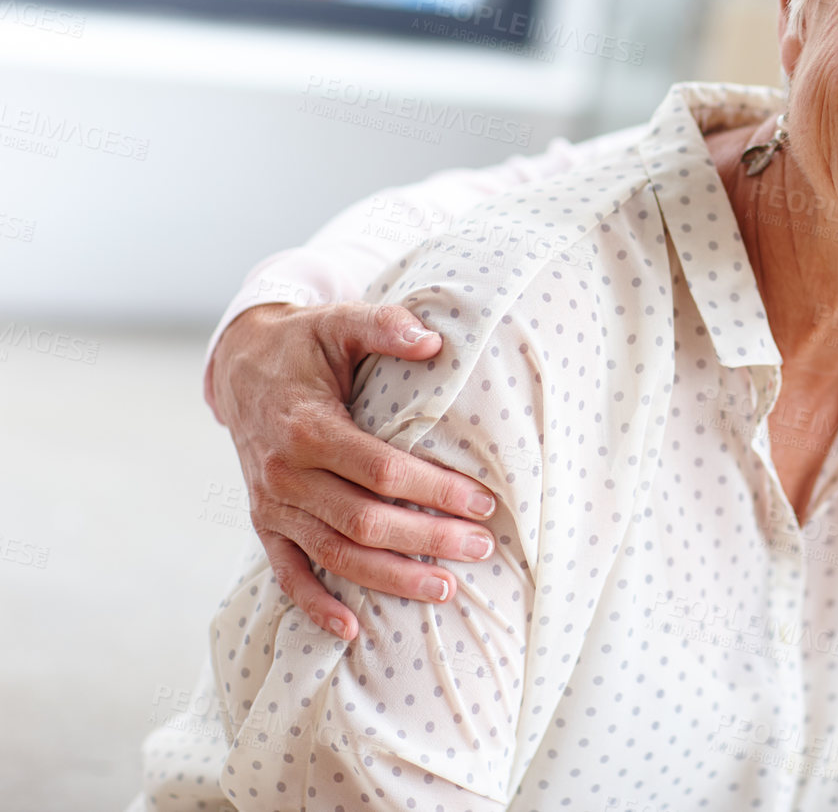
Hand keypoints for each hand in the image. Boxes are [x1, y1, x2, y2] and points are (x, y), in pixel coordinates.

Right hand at [207, 302, 498, 639]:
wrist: (241, 365)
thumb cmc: (305, 344)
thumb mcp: (340, 321)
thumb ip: (385, 326)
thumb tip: (433, 339)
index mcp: (308, 427)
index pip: (381, 470)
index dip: (434, 489)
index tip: (483, 502)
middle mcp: (284, 474)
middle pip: (363, 520)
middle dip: (427, 539)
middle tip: (481, 549)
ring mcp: (272, 504)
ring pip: (334, 554)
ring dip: (390, 578)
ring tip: (445, 589)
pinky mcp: (264, 522)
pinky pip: (286, 573)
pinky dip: (315, 605)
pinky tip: (352, 630)